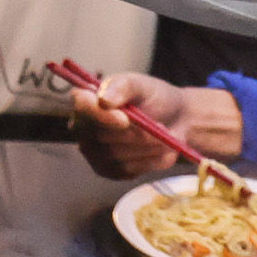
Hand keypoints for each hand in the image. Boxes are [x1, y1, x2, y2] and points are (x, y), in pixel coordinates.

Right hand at [69, 68, 239, 179]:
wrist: (175, 121)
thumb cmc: (153, 98)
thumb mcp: (142, 85)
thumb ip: (122, 86)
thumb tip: (103, 100)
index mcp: (85, 99)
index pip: (81, 107)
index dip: (102, 116)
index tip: (126, 119)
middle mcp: (82, 127)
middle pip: (100, 135)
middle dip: (134, 133)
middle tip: (160, 127)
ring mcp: (93, 152)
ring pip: (116, 155)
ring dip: (146, 146)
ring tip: (164, 136)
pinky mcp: (109, 171)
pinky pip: (127, 170)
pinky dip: (149, 161)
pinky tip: (159, 149)